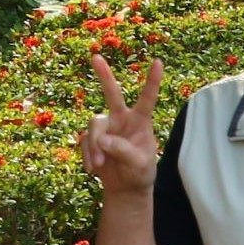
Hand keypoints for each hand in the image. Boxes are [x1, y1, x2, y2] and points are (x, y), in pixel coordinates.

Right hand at [82, 54, 162, 196]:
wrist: (124, 188)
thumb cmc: (139, 173)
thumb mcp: (139, 164)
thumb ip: (123, 150)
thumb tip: (102, 140)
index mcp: (140, 121)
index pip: (147, 99)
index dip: (152, 81)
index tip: (159, 62)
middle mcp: (122, 119)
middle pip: (112, 93)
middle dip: (104, 75)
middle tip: (95, 56)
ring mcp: (105, 127)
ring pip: (94, 125)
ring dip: (94, 146)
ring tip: (100, 164)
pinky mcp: (91, 138)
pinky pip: (84, 141)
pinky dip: (88, 155)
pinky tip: (94, 169)